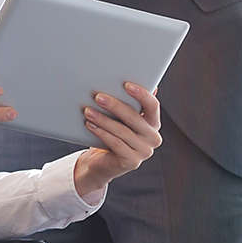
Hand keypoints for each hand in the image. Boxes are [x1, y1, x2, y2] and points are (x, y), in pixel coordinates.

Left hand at [72, 83, 161, 201]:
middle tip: (98, 96)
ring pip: (122, 131)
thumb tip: (126, 79)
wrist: (101, 163)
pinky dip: (101, 132)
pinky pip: (115, 143)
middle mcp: (153, 138)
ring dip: (103, 119)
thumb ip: (127, 102)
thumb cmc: (110, 134)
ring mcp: (144, 152)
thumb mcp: (119, 118)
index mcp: (153, 123)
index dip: (141, 94)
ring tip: (87, 110)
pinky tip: (89, 124)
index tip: (126, 84)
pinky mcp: (132, 162)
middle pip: (134, 118)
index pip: (153, 106)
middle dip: (115, 105)